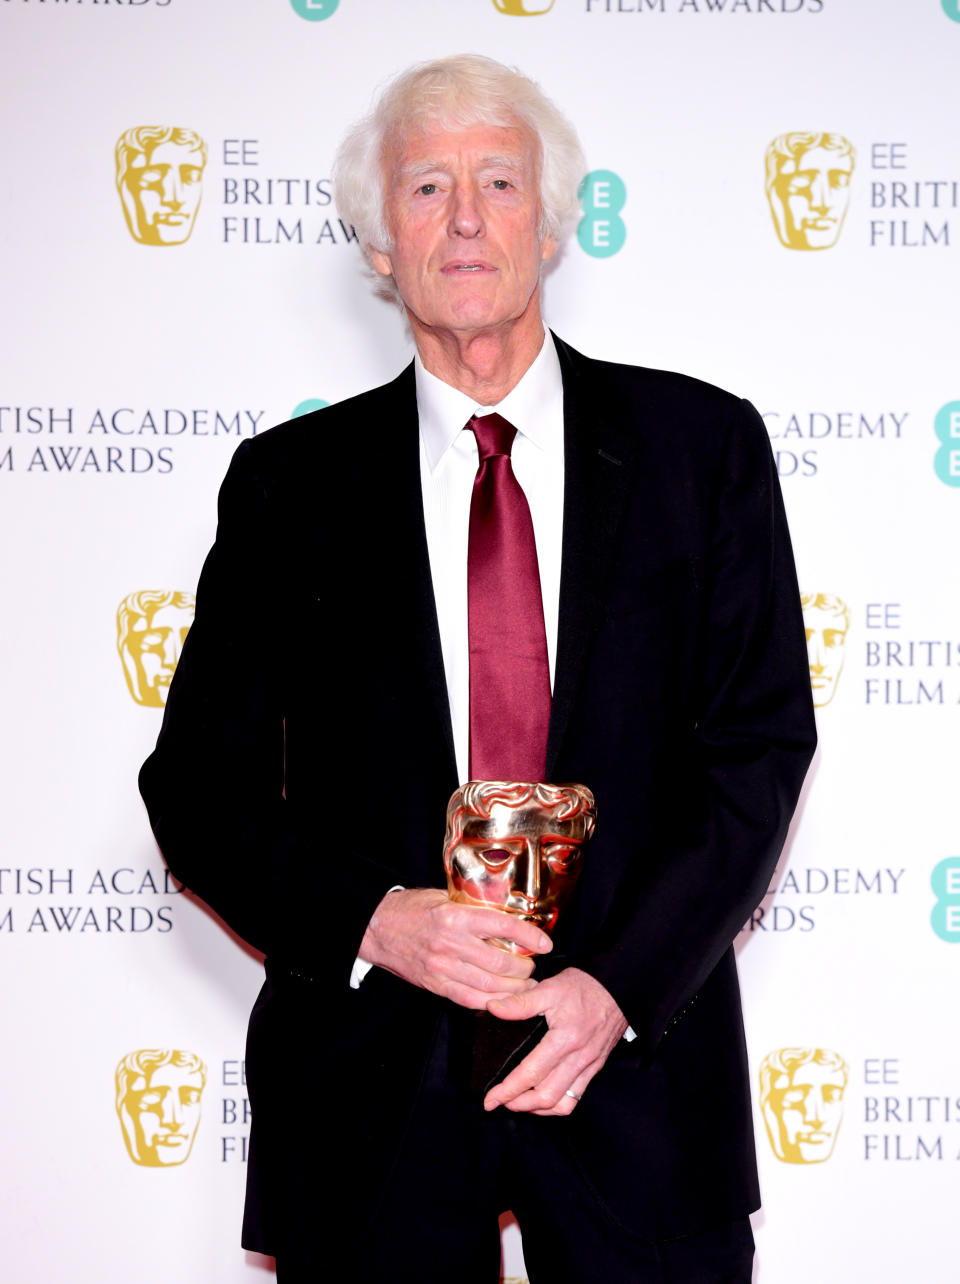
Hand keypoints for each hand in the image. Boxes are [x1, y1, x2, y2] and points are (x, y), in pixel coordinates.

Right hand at [358, 888, 552, 1010]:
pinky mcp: (436, 985)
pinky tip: (503, 998)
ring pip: (490, 985)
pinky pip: (470, 999)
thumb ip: (473, 908)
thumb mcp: (444, 897)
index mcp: (456, 917)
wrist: (376, 928)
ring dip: (514, 988)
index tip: (545, 944)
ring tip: (526, 986)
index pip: (503, 927)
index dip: (530, 937)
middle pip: (502, 962)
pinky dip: (491, 1001)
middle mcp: (452, 944)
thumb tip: (507, 916)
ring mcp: (443, 968)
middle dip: (525, 968)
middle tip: (533, 966)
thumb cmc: (411, 909)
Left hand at [482, 967, 626, 1114]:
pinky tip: (543, 1099)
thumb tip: (492, 1008)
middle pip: (545, 1097)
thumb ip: (520, 1002)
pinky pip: (576, 1098)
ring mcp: (589, 1066)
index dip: (507, 1090)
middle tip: (499, 1102)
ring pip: (561, 1104)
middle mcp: (578, 1058)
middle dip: (518, 1104)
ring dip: (537, 1109)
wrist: (618, 987)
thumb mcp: (550, 988)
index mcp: (564, 1040)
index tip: (490, 1099)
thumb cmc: (584, 986)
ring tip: (518, 1103)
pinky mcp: (595, 1067)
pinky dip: (556, 1106)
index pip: (531, 1074)